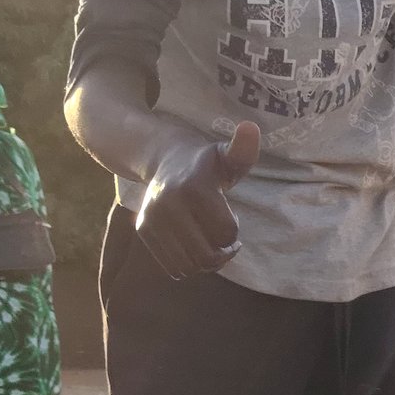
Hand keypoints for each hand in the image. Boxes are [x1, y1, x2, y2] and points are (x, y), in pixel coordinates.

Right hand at [135, 121, 259, 277]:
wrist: (162, 157)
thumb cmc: (205, 163)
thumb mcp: (226, 155)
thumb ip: (242, 150)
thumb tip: (251, 127)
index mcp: (194, 187)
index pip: (225, 232)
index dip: (235, 232)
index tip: (234, 220)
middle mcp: (168, 204)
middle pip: (205, 256)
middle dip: (222, 255)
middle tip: (226, 242)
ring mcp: (152, 219)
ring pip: (188, 267)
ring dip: (205, 263)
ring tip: (210, 245)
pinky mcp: (143, 230)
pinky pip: (171, 268)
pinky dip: (187, 265)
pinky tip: (194, 247)